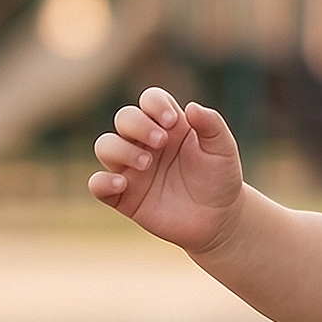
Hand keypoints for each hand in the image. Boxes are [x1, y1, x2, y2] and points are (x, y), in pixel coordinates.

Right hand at [89, 88, 245, 251]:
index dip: (156, 105)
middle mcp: (145, 142)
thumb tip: (192, 107)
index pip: (150, 100)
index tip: (172, 122)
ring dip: (121, 150)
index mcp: (169, 126)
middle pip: (125, 118)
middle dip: (138, 124)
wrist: (219, 220)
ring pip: (105, 146)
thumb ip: (213, 126)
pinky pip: (97, 184)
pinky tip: (121, 184)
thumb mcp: (224, 151)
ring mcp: (132, 168)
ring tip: (147, 163)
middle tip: (161, 142)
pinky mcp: (124, 196)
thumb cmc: (219, 180)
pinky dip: (101, 182)